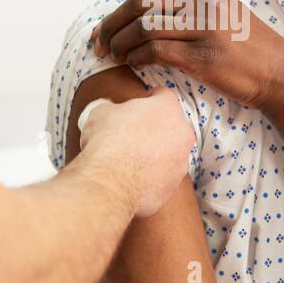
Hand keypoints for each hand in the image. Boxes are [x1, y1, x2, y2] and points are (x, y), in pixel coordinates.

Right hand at [78, 88, 194, 217]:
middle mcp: (182, 134)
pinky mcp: (173, 186)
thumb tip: (110, 114)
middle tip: (134, 133)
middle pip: (171, 126)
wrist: (110, 182)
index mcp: (168, 108)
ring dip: (156, 154)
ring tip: (132, 160)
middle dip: (156, 128)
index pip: (163, 96)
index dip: (150, 99)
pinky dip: (151, 177)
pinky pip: (162, 177)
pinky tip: (132, 179)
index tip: (142, 103)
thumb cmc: (107, 141)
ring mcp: (181, 163)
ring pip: (170, 154)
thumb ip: (113, 110)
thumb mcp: (101, 113)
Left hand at [90, 0, 283, 109]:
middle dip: (110, 26)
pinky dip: (138, 58)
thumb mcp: (211, 10)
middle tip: (97, 45)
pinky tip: (134, 65)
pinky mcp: (204, 55)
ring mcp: (205, 27)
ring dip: (121, 44)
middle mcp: (203, 0)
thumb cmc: (243, 45)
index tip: (103, 32)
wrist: (279, 73)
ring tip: (113, 57)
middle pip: (138, 6)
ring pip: (144, 28)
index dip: (116, 14)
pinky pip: (156, 51)